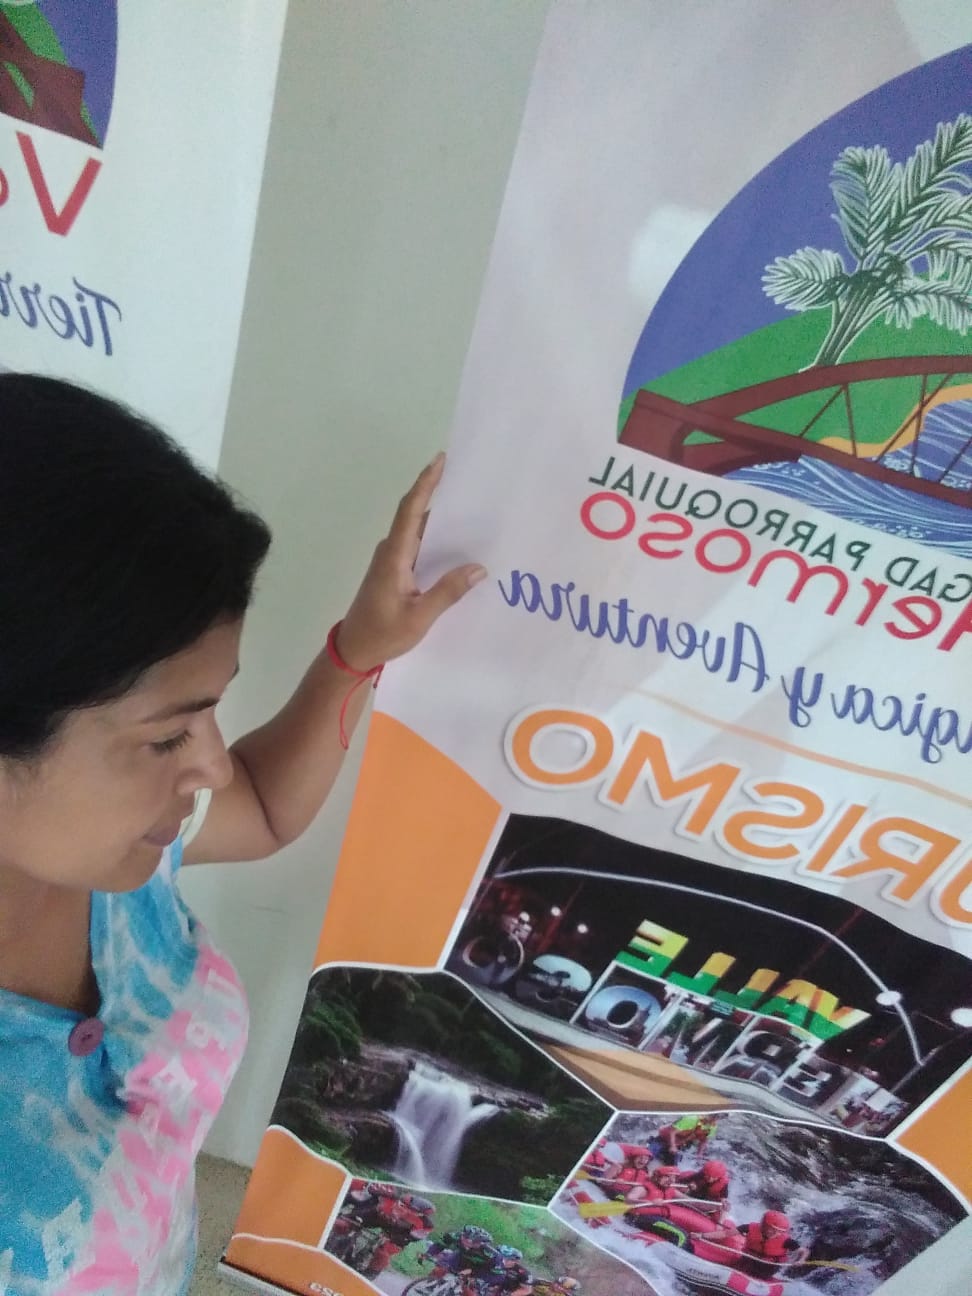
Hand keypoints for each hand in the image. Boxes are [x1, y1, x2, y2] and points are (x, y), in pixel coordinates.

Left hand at [336, 453, 485, 669]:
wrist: (353, 650)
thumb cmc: (382, 634)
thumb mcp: (419, 617)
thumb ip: (448, 592)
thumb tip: (478, 568)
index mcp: (395, 556)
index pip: (411, 510)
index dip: (425, 483)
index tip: (440, 460)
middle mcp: (391, 551)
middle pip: (415, 513)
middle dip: (437, 492)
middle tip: (468, 478)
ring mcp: (392, 560)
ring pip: (417, 530)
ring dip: (439, 516)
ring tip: (470, 505)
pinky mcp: (395, 571)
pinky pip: (417, 545)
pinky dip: (435, 538)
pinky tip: (456, 543)